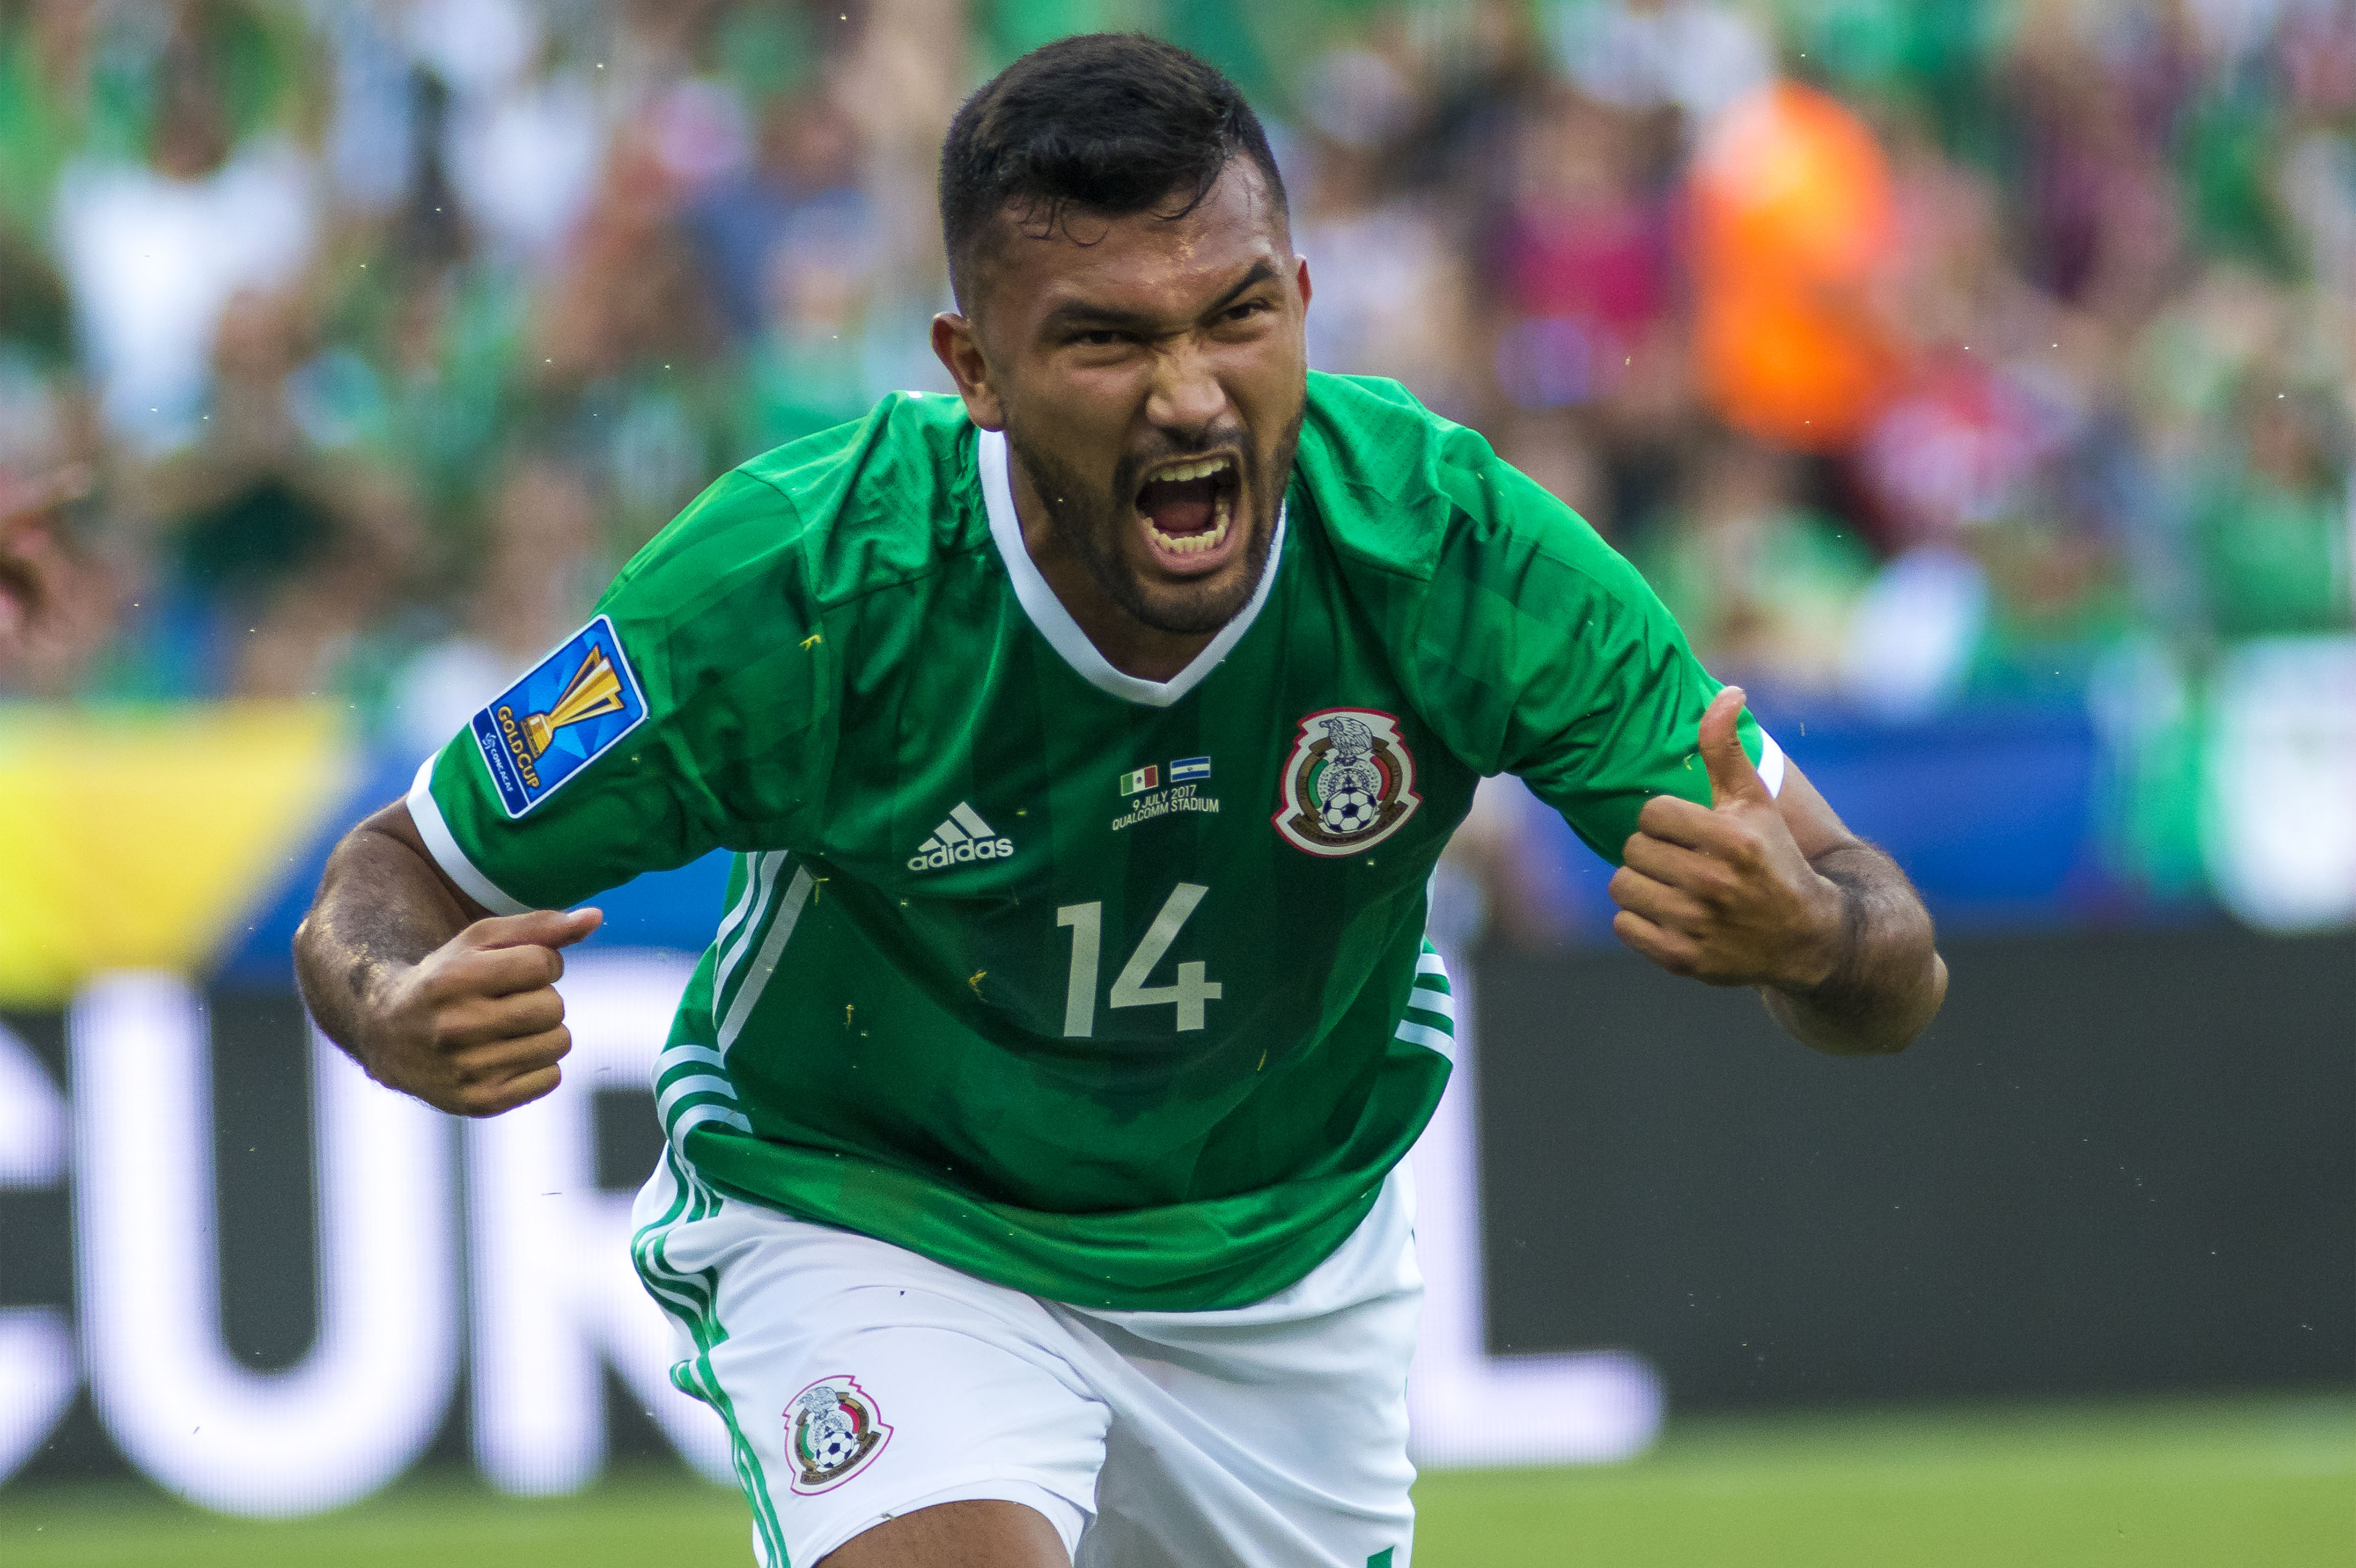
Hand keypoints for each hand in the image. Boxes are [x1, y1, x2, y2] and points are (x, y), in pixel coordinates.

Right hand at [357, 907, 601, 1115]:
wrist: (389, 1035)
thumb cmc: (448, 977)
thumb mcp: (480, 941)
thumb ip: (541, 927)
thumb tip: (595, 917)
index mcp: (454, 979)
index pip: (542, 964)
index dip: (542, 963)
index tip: (517, 969)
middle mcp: (456, 1027)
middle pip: (553, 1007)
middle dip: (543, 998)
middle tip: (510, 1001)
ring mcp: (467, 1070)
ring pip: (559, 1042)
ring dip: (545, 1032)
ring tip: (508, 1028)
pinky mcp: (480, 1102)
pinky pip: (551, 1078)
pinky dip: (539, 1064)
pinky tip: (505, 1055)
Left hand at [1609, 687, 1845, 990]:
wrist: (1807, 936)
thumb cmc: (1773, 858)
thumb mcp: (1755, 802)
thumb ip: (1728, 749)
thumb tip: (1727, 691)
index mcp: (1732, 840)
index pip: (1652, 812)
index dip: (1667, 818)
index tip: (1691, 829)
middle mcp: (1715, 884)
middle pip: (1633, 849)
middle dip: (1654, 850)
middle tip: (1683, 859)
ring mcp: (1698, 925)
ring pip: (1622, 886)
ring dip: (1642, 883)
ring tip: (1674, 885)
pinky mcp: (1684, 959)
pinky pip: (1624, 925)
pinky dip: (1639, 919)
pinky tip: (1671, 913)